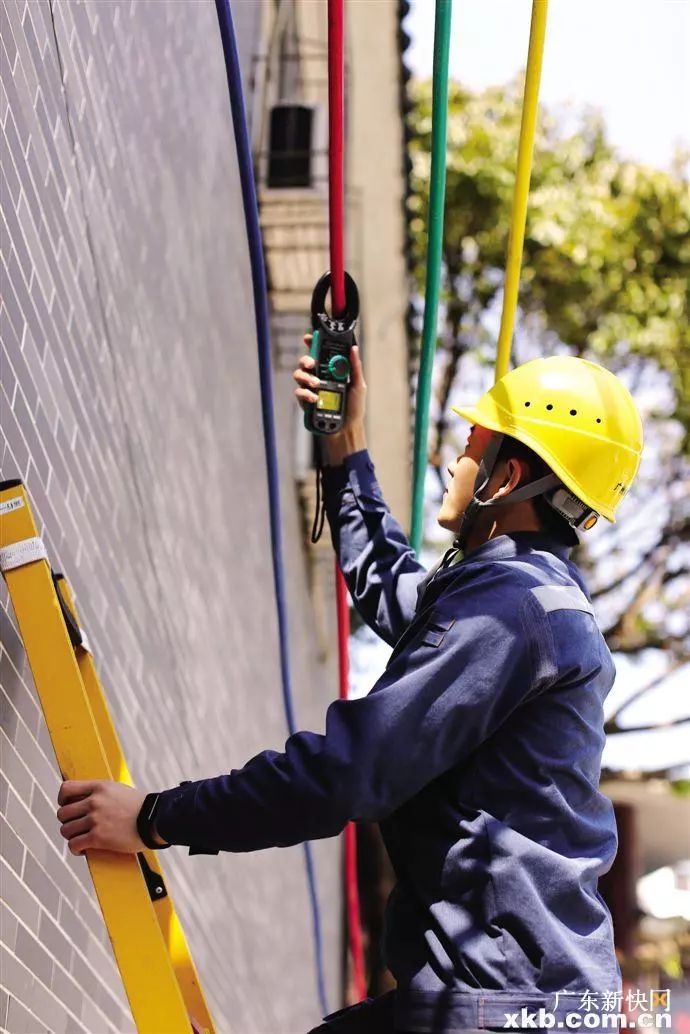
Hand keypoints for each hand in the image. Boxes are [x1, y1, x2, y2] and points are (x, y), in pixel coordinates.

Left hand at [57, 780, 146, 855]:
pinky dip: (75, 849)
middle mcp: (94, 802)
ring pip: (66, 830)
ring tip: (80, 838)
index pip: (66, 789)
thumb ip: (100, 793)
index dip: (62, 799)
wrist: (154, 820)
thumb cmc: (139, 806)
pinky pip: (74, 844)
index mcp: (98, 787)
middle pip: (62, 813)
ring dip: (71, 836)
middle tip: (77, 826)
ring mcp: (95, 819)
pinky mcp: (98, 837)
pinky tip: (82, 849)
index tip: (67, 806)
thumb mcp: (118, 790)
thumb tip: (84, 800)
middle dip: (67, 821)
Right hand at [293, 339, 366, 462]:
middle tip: (312, 364)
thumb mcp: (359, 385)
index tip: (309, 337)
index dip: (313, 342)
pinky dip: (305, 393)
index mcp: (332, 370)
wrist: (345, 429)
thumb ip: (355, 366)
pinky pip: (298, 391)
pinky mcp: (304, 400)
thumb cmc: (354, 408)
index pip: (321, 352)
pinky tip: (314, 398)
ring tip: (316, 384)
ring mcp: (311, 388)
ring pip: (299, 374)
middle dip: (306, 359)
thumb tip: (354, 348)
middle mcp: (319, 376)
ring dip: (305, 377)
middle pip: (306, 361)